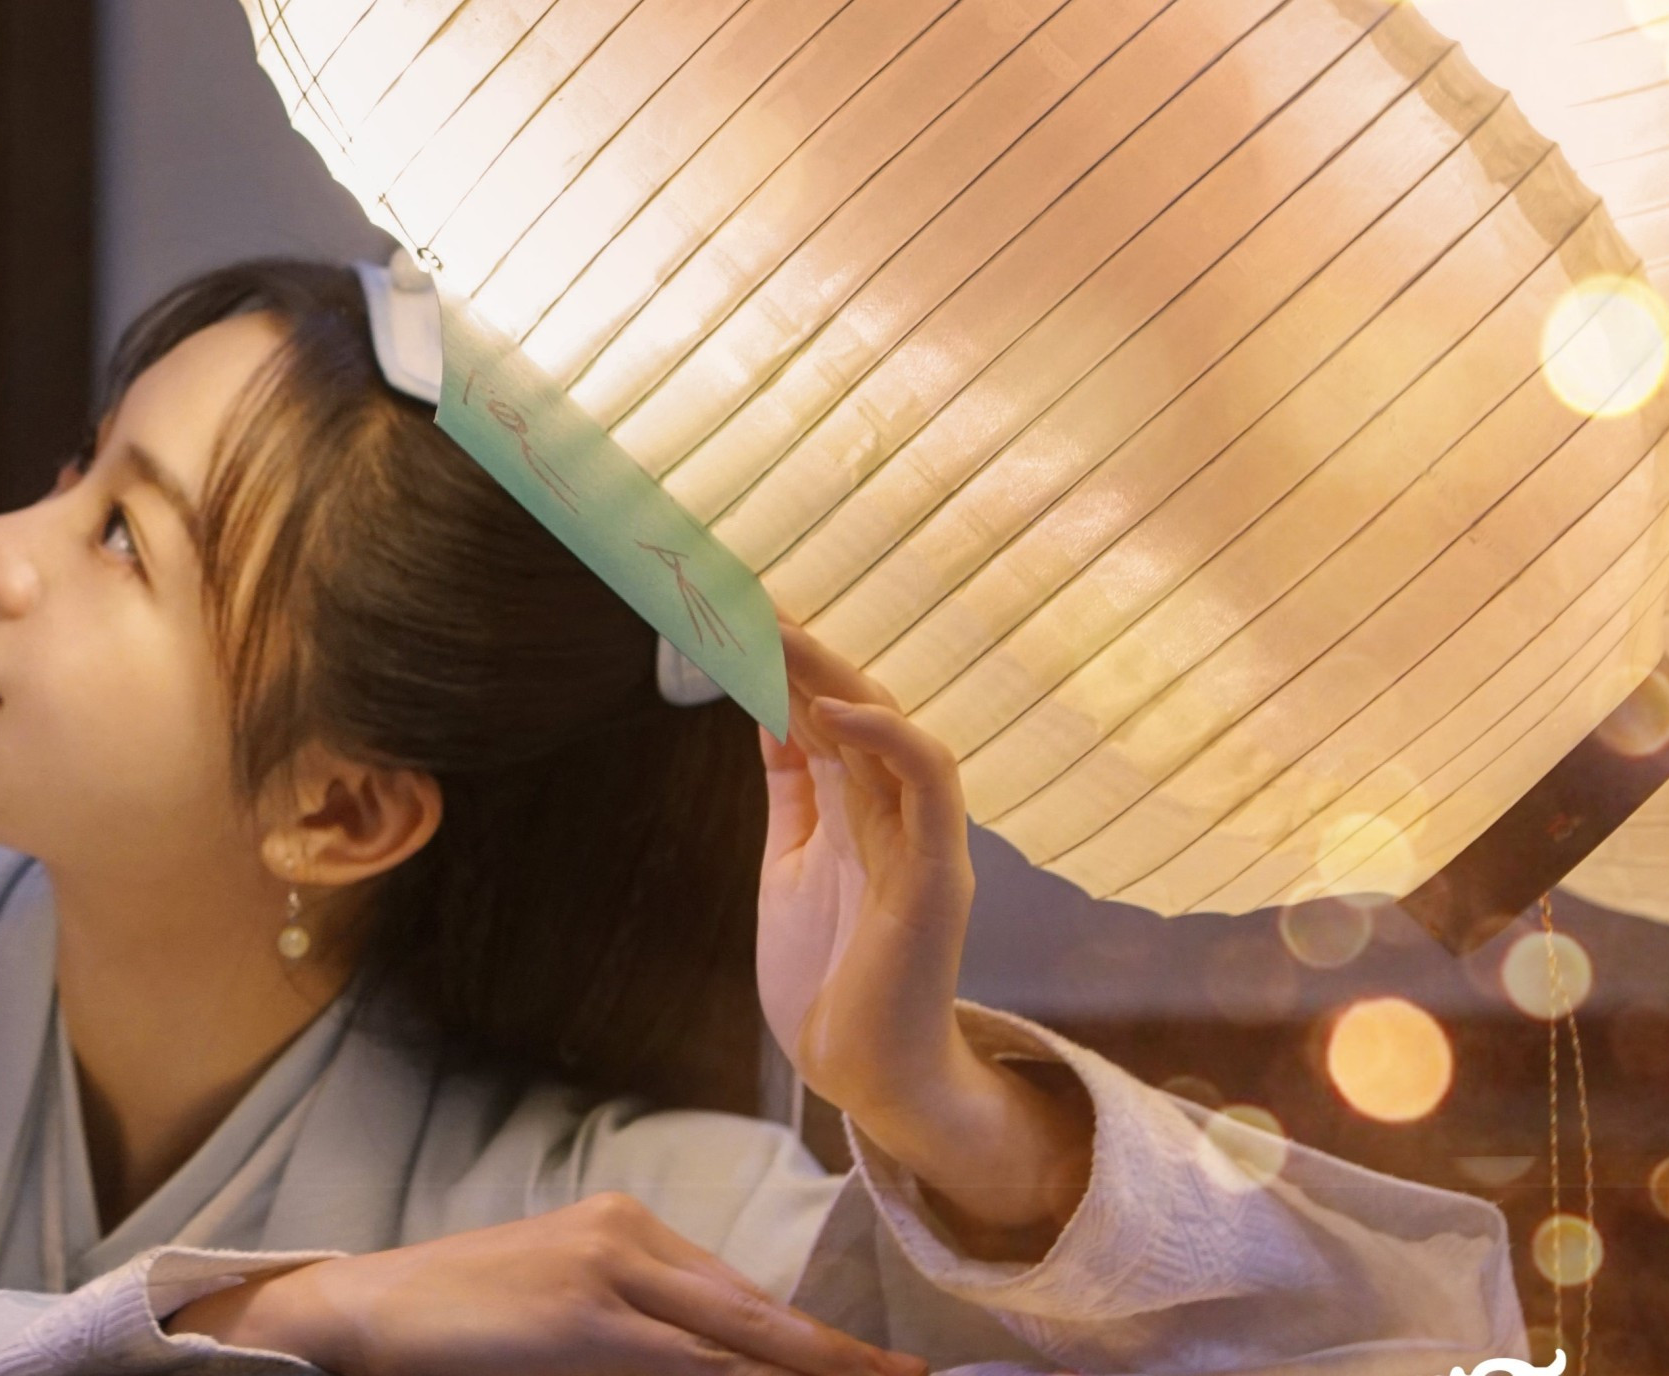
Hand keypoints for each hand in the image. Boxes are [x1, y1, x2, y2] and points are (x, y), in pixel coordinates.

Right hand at [174, 1190, 921, 1375]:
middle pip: (754, 1313)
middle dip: (838, 1362)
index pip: (738, 1298)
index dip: (812, 1346)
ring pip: (736, 1336)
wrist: (365, 1311)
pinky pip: (689, 1360)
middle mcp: (626, 1231)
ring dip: (810, 1370)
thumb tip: (723, 1359)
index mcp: (624, 1225)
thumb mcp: (560, 1313)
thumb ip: (636, 1328)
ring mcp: (607, 1268)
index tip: (879, 1373)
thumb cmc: (458, 1324)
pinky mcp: (585, 1314)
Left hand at [755, 623, 1088, 1250]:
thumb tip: (763, 712)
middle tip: (738, 596)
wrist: (864, 1073)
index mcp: (858, 807)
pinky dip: (889, 739)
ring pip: (892, 728)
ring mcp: (923, 839)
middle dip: (801, 650)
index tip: (728, 607)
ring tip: (776, 630)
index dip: (782, 658)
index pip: (822, 710)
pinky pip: (931, 786)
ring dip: (835, 675)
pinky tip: (834, 711)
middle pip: (855, 705)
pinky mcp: (940, 877)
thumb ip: (792, 791)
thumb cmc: (831, 974)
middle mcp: (896, 811)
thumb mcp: (791, 862)